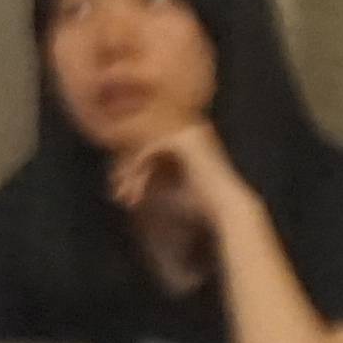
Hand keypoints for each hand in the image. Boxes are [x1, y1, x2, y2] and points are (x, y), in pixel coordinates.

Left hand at [106, 114, 248, 234]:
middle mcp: (191, 132)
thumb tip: (118, 174)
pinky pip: (150, 150)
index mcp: (190, 141)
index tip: (122, 195)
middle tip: (118, 196)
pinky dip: (139, 170)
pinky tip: (137, 189)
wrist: (225, 210)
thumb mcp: (167, 189)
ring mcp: (189, 133)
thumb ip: (148, 177)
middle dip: (128, 172)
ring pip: (145, 148)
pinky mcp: (183, 140)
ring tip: (126, 197)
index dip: (133, 171)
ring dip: (132, 174)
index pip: (151, 150)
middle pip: (146, 147)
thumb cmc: (199, 206)